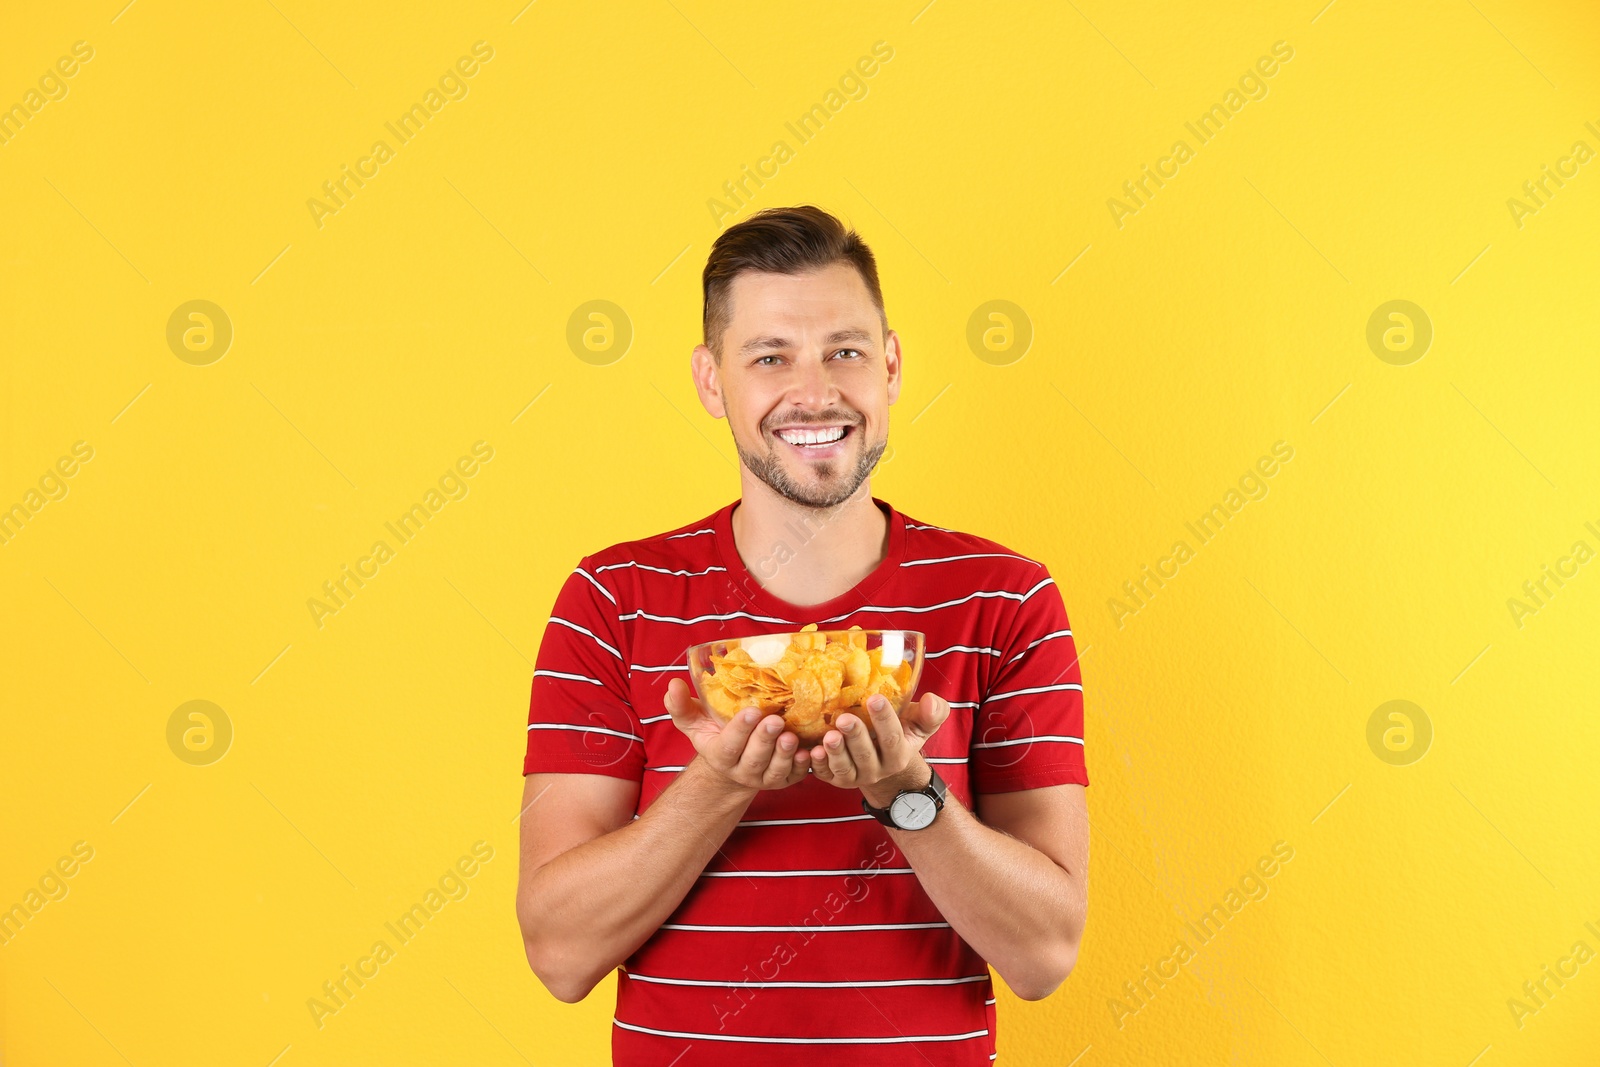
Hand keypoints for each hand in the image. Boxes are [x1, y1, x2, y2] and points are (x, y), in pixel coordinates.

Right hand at [664, 677, 810, 791]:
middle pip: (754, 759)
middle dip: (765, 740)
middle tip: (776, 720)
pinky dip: (802, 766)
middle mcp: (742, 770)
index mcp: (720, 755)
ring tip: (791, 735)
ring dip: (784, 754)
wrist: (732, 764)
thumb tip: (673, 684)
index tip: (751, 711)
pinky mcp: (784, 780)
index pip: (729, 745)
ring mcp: (764, 777)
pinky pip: (795, 777)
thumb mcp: (694, 721)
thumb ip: (681, 705)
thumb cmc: (714, 734)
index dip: (740, 730)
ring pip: (774, 770)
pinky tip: (809, 751)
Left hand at [809, 692, 950, 802]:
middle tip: (845, 718)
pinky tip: (812, 751)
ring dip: (836, 753)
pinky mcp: (835, 778)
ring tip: (828, 736)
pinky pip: (825, 775)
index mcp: (898, 755)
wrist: (883, 758)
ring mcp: (855, 776)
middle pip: (866, 755)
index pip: (893, 739)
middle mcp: (877, 770)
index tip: (875, 698)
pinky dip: (817, 765)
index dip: (884, 720)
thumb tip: (931, 701)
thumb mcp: (920, 723)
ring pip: (845, 769)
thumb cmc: (902, 732)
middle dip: (856, 736)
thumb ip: (933, 712)